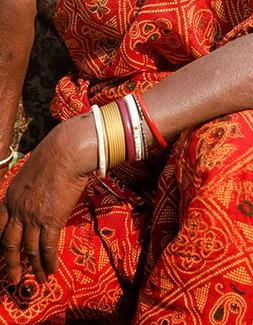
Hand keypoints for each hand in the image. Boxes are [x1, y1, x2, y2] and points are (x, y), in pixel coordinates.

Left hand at [0, 113, 96, 283]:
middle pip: (10, 244)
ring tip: (39, 279)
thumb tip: (35, 198)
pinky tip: (51, 270)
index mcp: (10, 197)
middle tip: (13, 278)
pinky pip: (47, 247)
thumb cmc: (53, 156)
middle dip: (12, 264)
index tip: (4, 254)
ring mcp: (33, 217)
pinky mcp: (51, 220)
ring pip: (30, 250)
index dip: (1, 244)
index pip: (0, 227)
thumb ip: (28, 190)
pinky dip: (48, 261)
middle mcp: (18, 210)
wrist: (67, 152)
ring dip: (35, 267)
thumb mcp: (30, 172)